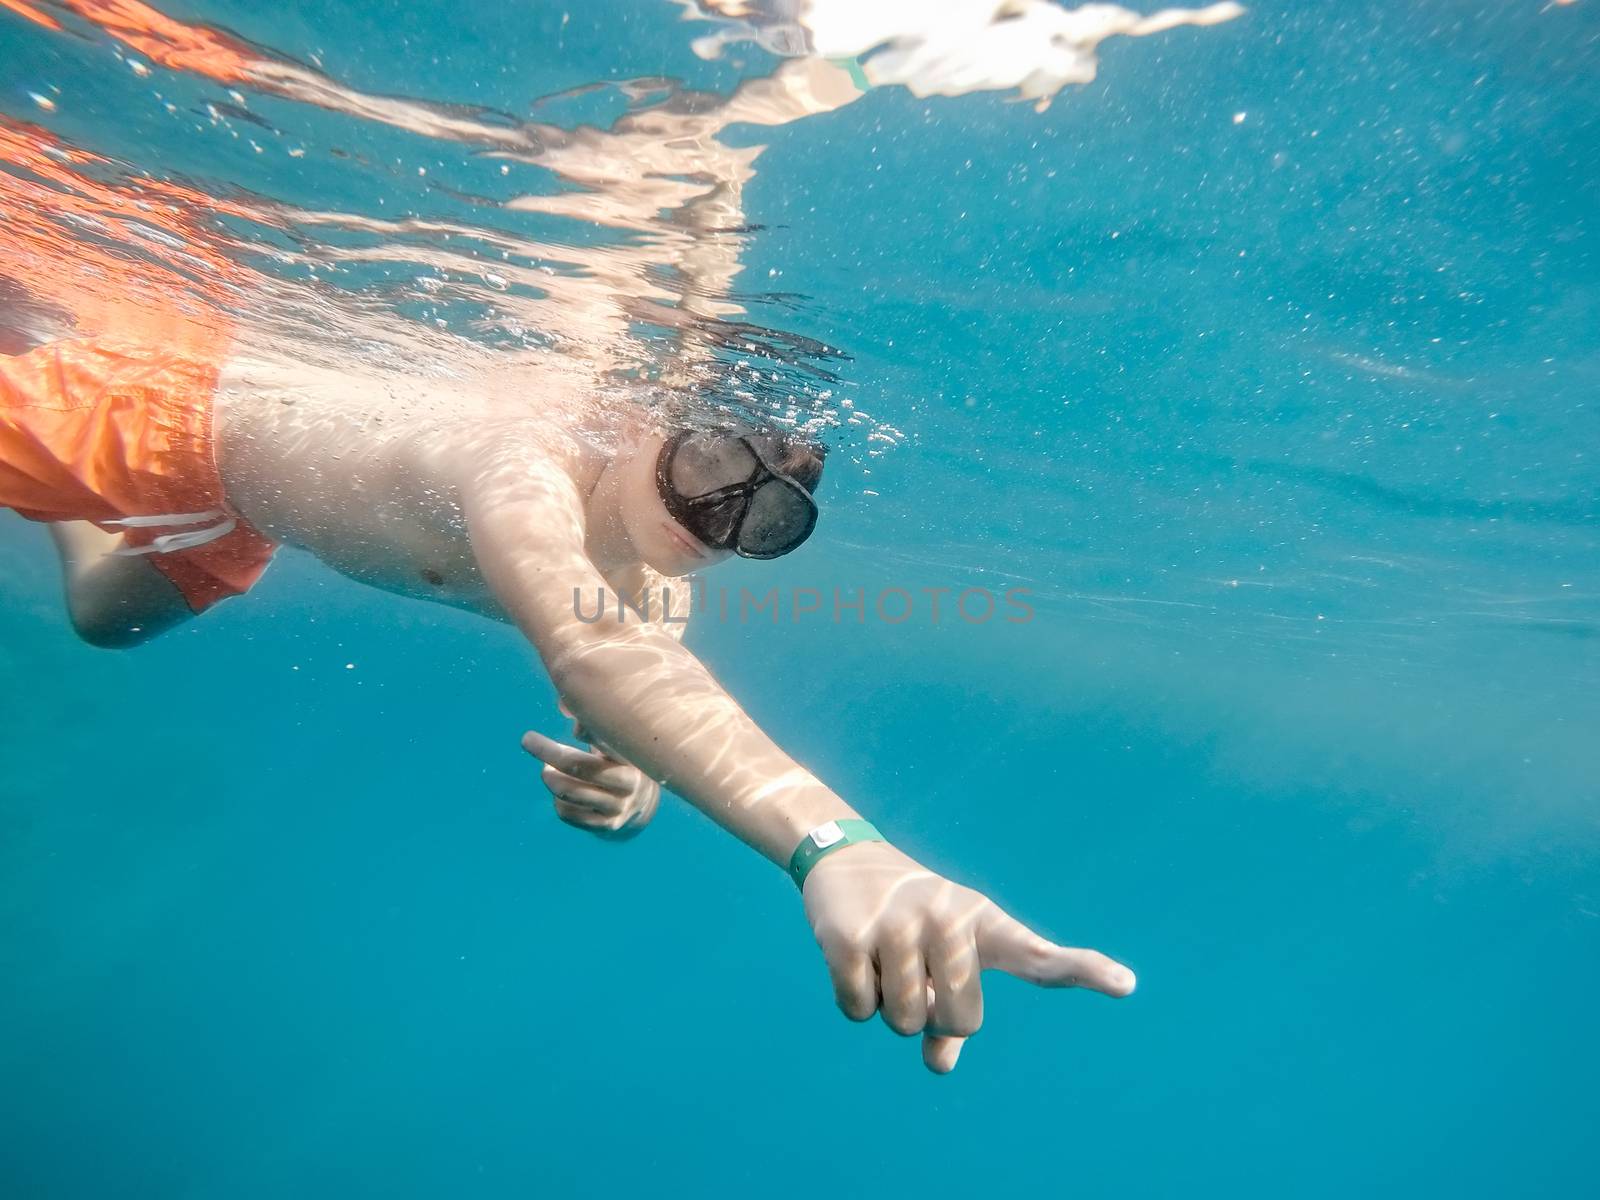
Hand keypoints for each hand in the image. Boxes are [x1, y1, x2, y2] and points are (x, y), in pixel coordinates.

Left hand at [521, 720, 659, 839]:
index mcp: (632, 755)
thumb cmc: (618, 760)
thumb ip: (590, 721)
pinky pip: (568, 813)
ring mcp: (619, 807)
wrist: (642, 805)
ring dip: (550, 778)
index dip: (590, 731)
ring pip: (569, 792)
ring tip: (547, 771)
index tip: (571, 725)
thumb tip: (563, 703)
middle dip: (548, 751)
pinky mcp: (606, 826)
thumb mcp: (614, 742)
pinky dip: (557, 801)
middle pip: (580, 767)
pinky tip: (562, 793)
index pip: (610, 740)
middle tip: (527, 740)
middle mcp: (630, 782)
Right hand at [801, 840, 1135, 1073]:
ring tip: (882, 956)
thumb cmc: (910, 920)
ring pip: (905, 1023)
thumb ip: (951, 1014)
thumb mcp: (941, 958)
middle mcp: (947, 917)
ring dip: (889, 1007)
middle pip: (958, 1020)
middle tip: (916, 975)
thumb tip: (940, 1064)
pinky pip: (859, 1010)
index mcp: (982, 922)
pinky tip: (852, 955)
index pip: (1037, 954)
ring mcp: (898, 924)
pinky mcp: (849, 937)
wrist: (843, 858)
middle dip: (933, 1016)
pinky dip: (853, 999)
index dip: (1083, 971)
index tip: (1127, 984)